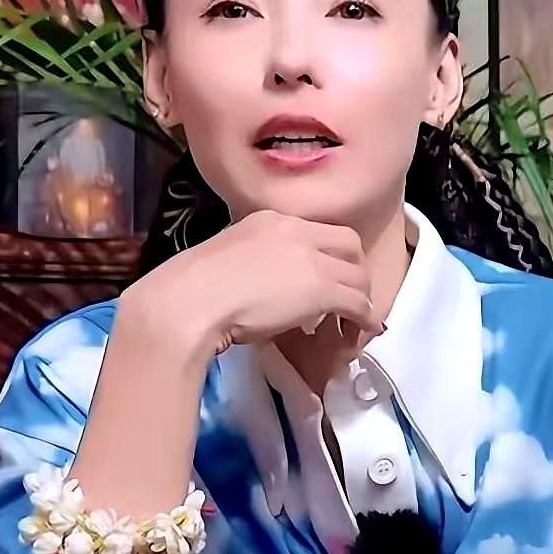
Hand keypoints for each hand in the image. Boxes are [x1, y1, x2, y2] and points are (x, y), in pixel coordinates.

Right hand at [124, 210, 382, 358]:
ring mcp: (312, 260)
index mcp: (272, 220)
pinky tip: (358, 333)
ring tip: (352, 325)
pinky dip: (363, 319)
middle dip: (356, 272)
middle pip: (350, 246)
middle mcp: (298, 231)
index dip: (333, 255)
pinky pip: (358, 303)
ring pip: (359, 276)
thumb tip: (264, 286)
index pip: (320, 230)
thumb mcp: (228, 258)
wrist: (189, 301)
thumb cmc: (194, 287)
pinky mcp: (322, 289)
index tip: (330, 277)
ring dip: (361, 300)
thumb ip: (254, 262)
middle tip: (349, 299)